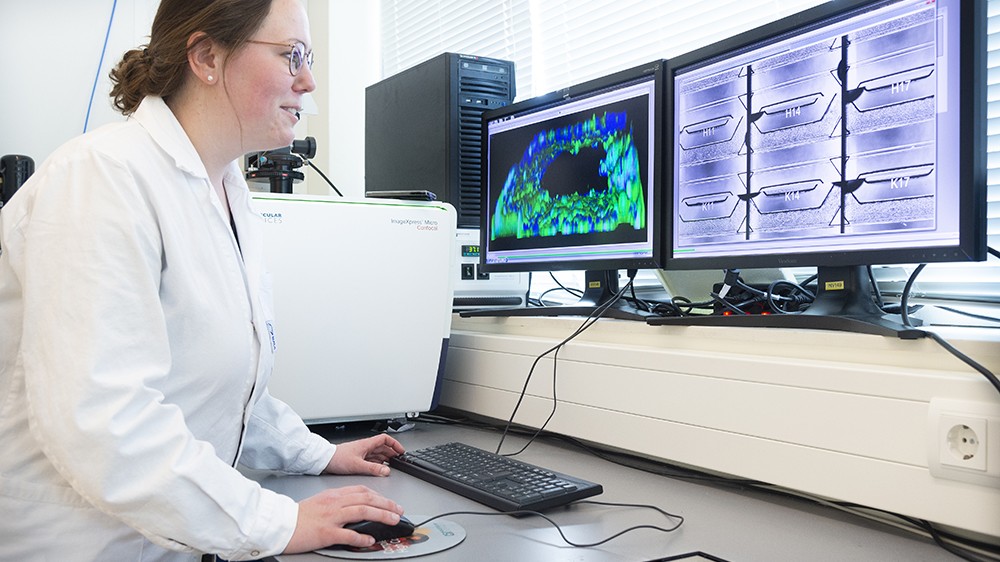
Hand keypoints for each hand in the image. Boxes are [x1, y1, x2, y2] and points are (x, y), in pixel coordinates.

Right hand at [283, 485, 404, 552]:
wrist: (279, 524)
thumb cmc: (298, 516)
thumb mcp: (320, 502)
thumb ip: (338, 502)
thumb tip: (355, 507)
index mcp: (334, 495)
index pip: (362, 491)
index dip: (379, 496)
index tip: (390, 502)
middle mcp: (335, 503)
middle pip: (367, 499)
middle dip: (386, 504)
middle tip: (399, 510)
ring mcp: (331, 517)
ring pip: (362, 511)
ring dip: (381, 515)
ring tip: (393, 520)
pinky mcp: (326, 532)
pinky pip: (348, 534)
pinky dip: (362, 537)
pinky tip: (370, 540)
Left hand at [324, 434, 405, 476]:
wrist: (324, 460)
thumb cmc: (337, 459)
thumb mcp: (357, 465)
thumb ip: (373, 468)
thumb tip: (386, 471)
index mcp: (366, 444)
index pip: (385, 439)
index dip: (394, 444)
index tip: (400, 451)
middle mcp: (365, 447)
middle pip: (383, 447)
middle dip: (392, 452)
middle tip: (398, 459)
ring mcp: (361, 453)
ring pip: (377, 453)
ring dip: (385, 458)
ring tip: (391, 465)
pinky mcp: (357, 459)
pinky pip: (371, 459)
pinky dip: (377, 463)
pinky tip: (378, 468)